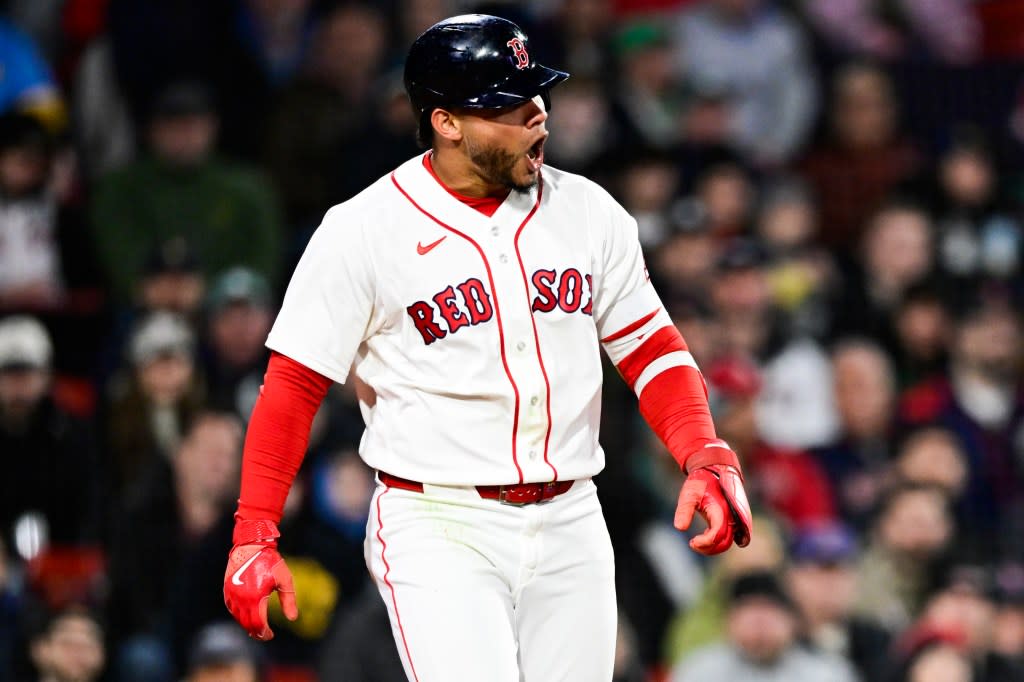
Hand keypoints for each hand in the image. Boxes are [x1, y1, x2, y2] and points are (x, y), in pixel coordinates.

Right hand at [223, 521, 298, 639]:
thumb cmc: (271, 561)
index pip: (258, 624)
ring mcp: (232, 594)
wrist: (252, 544)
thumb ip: (288, 600)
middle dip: (256, 632)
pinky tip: (245, 616)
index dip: (264, 633)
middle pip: (247, 623)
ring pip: (237, 617)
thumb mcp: (285, 580)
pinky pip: (230, 608)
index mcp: (255, 598)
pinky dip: (237, 615)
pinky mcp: (227, 588)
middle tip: (264, 635)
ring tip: (256, 628)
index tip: (271, 635)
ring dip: (246, 624)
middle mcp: (241, 599)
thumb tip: (293, 618)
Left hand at [674, 463, 752, 554]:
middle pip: (724, 543)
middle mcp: (732, 517)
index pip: (717, 535)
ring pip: (728, 542)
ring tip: (696, 541)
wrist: (715, 469)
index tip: (691, 542)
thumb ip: (684, 510)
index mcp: (721, 511)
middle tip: (693, 544)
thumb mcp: (689, 494)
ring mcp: (735, 519)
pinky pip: (729, 536)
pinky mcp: (733, 520)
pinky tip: (704, 535)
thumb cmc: (701, 482)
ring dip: (713, 546)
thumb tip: (679, 528)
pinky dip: (717, 541)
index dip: (704, 543)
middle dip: (708, 548)